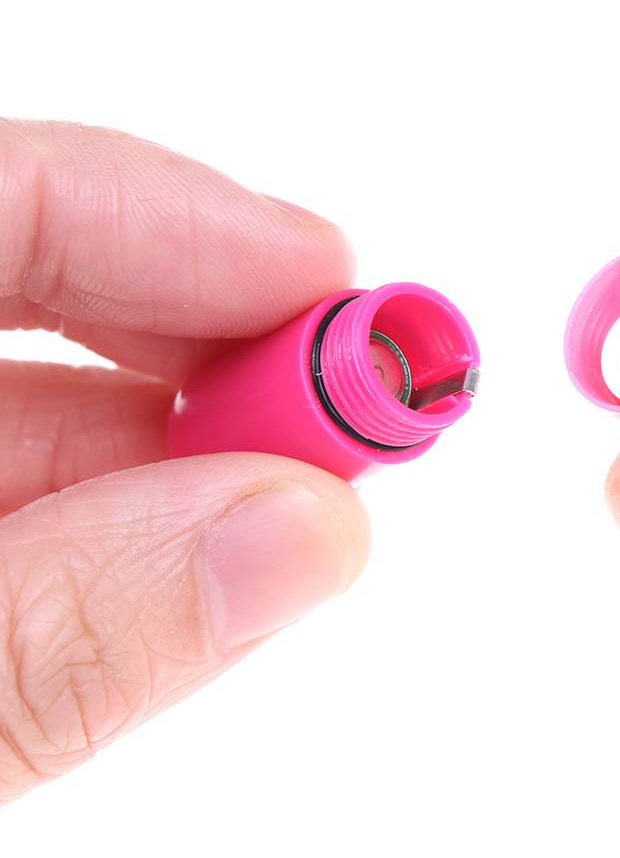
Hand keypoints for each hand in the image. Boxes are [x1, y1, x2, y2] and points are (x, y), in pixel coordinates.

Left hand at [0, 121, 369, 800]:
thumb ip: (53, 642)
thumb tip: (306, 535)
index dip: (175, 216)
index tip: (336, 283)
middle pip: (15, 276)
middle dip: (203, 342)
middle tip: (346, 413)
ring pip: (15, 399)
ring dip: (172, 445)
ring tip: (292, 499)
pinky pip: (0, 486)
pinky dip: (100, 513)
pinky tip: (183, 550)